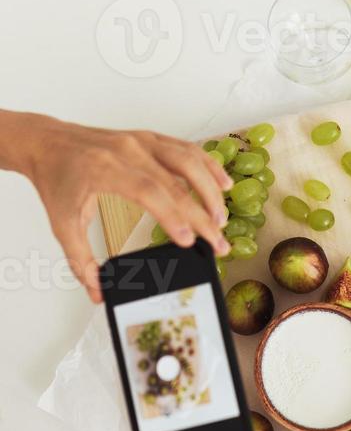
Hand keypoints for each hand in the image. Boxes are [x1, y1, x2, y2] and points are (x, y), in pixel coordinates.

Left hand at [25, 116, 232, 301]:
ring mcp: (141, 140)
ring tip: (221, 218)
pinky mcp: (149, 138)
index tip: (188, 241)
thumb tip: (97, 292)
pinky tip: (222, 184)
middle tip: (218, 242)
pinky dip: (208, 165)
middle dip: (202, 214)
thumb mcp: (62, 224)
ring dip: (211, 189)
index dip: (173, 216)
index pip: (149, 191)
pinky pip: (187, 148)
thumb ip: (81, 260)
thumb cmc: (55, 179)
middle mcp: (128, 150)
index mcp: (105, 169)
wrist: (47, 141)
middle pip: (177, 181)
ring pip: (189, 160)